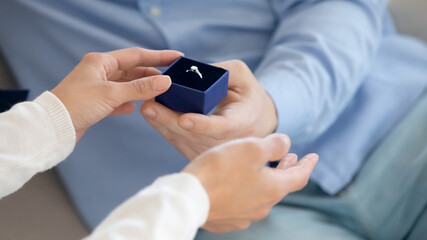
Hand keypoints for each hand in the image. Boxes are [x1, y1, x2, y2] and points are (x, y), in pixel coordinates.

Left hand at [51, 47, 182, 140]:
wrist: (53, 127)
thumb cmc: (76, 104)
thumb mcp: (111, 94)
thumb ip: (140, 88)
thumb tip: (165, 82)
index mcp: (101, 62)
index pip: (136, 55)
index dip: (158, 56)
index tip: (177, 57)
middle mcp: (99, 72)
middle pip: (132, 70)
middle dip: (152, 74)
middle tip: (172, 78)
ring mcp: (98, 87)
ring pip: (126, 85)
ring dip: (142, 89)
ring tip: (160, 92)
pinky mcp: (96, 103)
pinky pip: (118, 99)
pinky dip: (129, 102)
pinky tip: (137, 107)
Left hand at [141, 60, 277, 159]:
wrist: (254, 119)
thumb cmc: (247, 94)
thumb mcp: (243, 76)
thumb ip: (222, 71)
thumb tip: (193, 72)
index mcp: (242, 123)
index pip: (222, 128)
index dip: (202, 125)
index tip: (184, 119)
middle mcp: (228, 143)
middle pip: (195, 137)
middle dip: (170, 121)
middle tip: (149, 106)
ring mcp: (213, 152)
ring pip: (184, 141)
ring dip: (162, 125)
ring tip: (147, 108)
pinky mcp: (201, 153)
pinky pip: (179, 143)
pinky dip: (164, 129)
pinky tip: (153, 116)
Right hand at [183, 133, 317, 232]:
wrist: (188, 198)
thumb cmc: (219, 169)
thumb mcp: (252, 147)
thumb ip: (274, 144)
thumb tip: (287, 144)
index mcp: (273, 188)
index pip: (300, 176)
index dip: (308, 164)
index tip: (314, 156)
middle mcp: (263, 206)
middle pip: (281, 186)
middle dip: (286, 169)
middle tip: (291, 158)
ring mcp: (244, 215)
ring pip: (261, 194)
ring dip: (266, 179)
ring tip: (263, 168)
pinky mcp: (227, 219)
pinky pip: (242, 203)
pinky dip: (246, 190)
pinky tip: (238, 183)